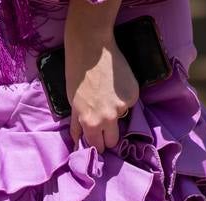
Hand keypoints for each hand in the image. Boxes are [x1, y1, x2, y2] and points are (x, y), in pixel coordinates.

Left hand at [64, 21, 138, 151]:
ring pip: (122, 120)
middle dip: (108, 136)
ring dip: (116, 114)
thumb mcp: (72, 104)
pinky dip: (124, 98)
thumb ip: (77, 125)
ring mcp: (123, 106)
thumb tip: (77, 142)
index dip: (97, 144)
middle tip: (104, 124)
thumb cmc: (76, 75)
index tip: (97, 141)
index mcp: (90, 123)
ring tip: (107, 96)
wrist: (92, 48)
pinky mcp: (134, 95)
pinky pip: (129, 104)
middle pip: (113, 140)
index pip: (98, 146)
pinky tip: (115, 85)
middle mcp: (108, 119)